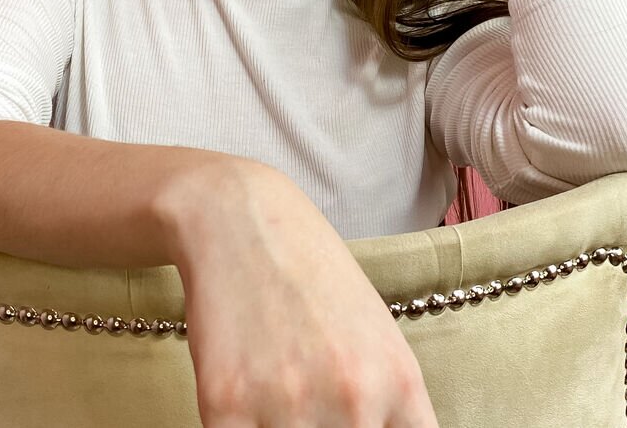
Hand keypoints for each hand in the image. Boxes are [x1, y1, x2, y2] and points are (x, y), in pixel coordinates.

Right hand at [169, 164, 439, 426]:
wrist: (240, 220)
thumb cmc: (312, 280)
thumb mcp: (378, 340)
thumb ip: (389, 407)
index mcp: (399, 384)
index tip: (359, 424)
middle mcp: (355, 401)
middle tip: (311, 407)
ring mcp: (291, 407)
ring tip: (275, 401)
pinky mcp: (226, 408)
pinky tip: (241, 408)